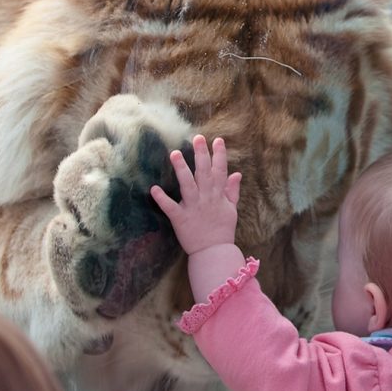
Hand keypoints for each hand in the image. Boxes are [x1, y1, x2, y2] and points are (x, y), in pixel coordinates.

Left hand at [151, 135, 241, 255]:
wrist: (214, 252)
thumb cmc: (222, 230)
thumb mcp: (231, 208)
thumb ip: (232, 190)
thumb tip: (237, 173)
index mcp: (217, 195)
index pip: (220, 171)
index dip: (219, 155)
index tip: (217, 140)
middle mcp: (206, 198)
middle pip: (203, 172)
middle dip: (201, 154)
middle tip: (197, 138)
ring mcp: (193, 207)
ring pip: (188, 185)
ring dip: (181, 169)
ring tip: (175, 153)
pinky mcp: (181, 218)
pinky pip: (170, 207)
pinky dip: (162, 199)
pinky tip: (154, 189)